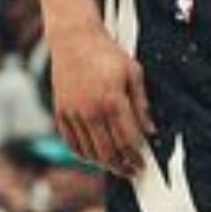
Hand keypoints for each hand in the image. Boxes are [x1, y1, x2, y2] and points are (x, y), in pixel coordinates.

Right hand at [49, 21, 153, 177]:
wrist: (74, 39)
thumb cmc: (108, 54)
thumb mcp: (133, 72)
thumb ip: (142, 104)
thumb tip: (151, 131)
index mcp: (113, 100)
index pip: (127, 140)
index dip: (136, 157)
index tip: (143, 165)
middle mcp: (91, 110)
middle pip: (108, 152)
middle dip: (122, 166)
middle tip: (132, 172)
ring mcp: (73, 113)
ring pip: (88, 152)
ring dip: (104, 164)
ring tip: (116, 166)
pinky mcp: (60, 113)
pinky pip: (71, 143)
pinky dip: (83, 155)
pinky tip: (94, 156)